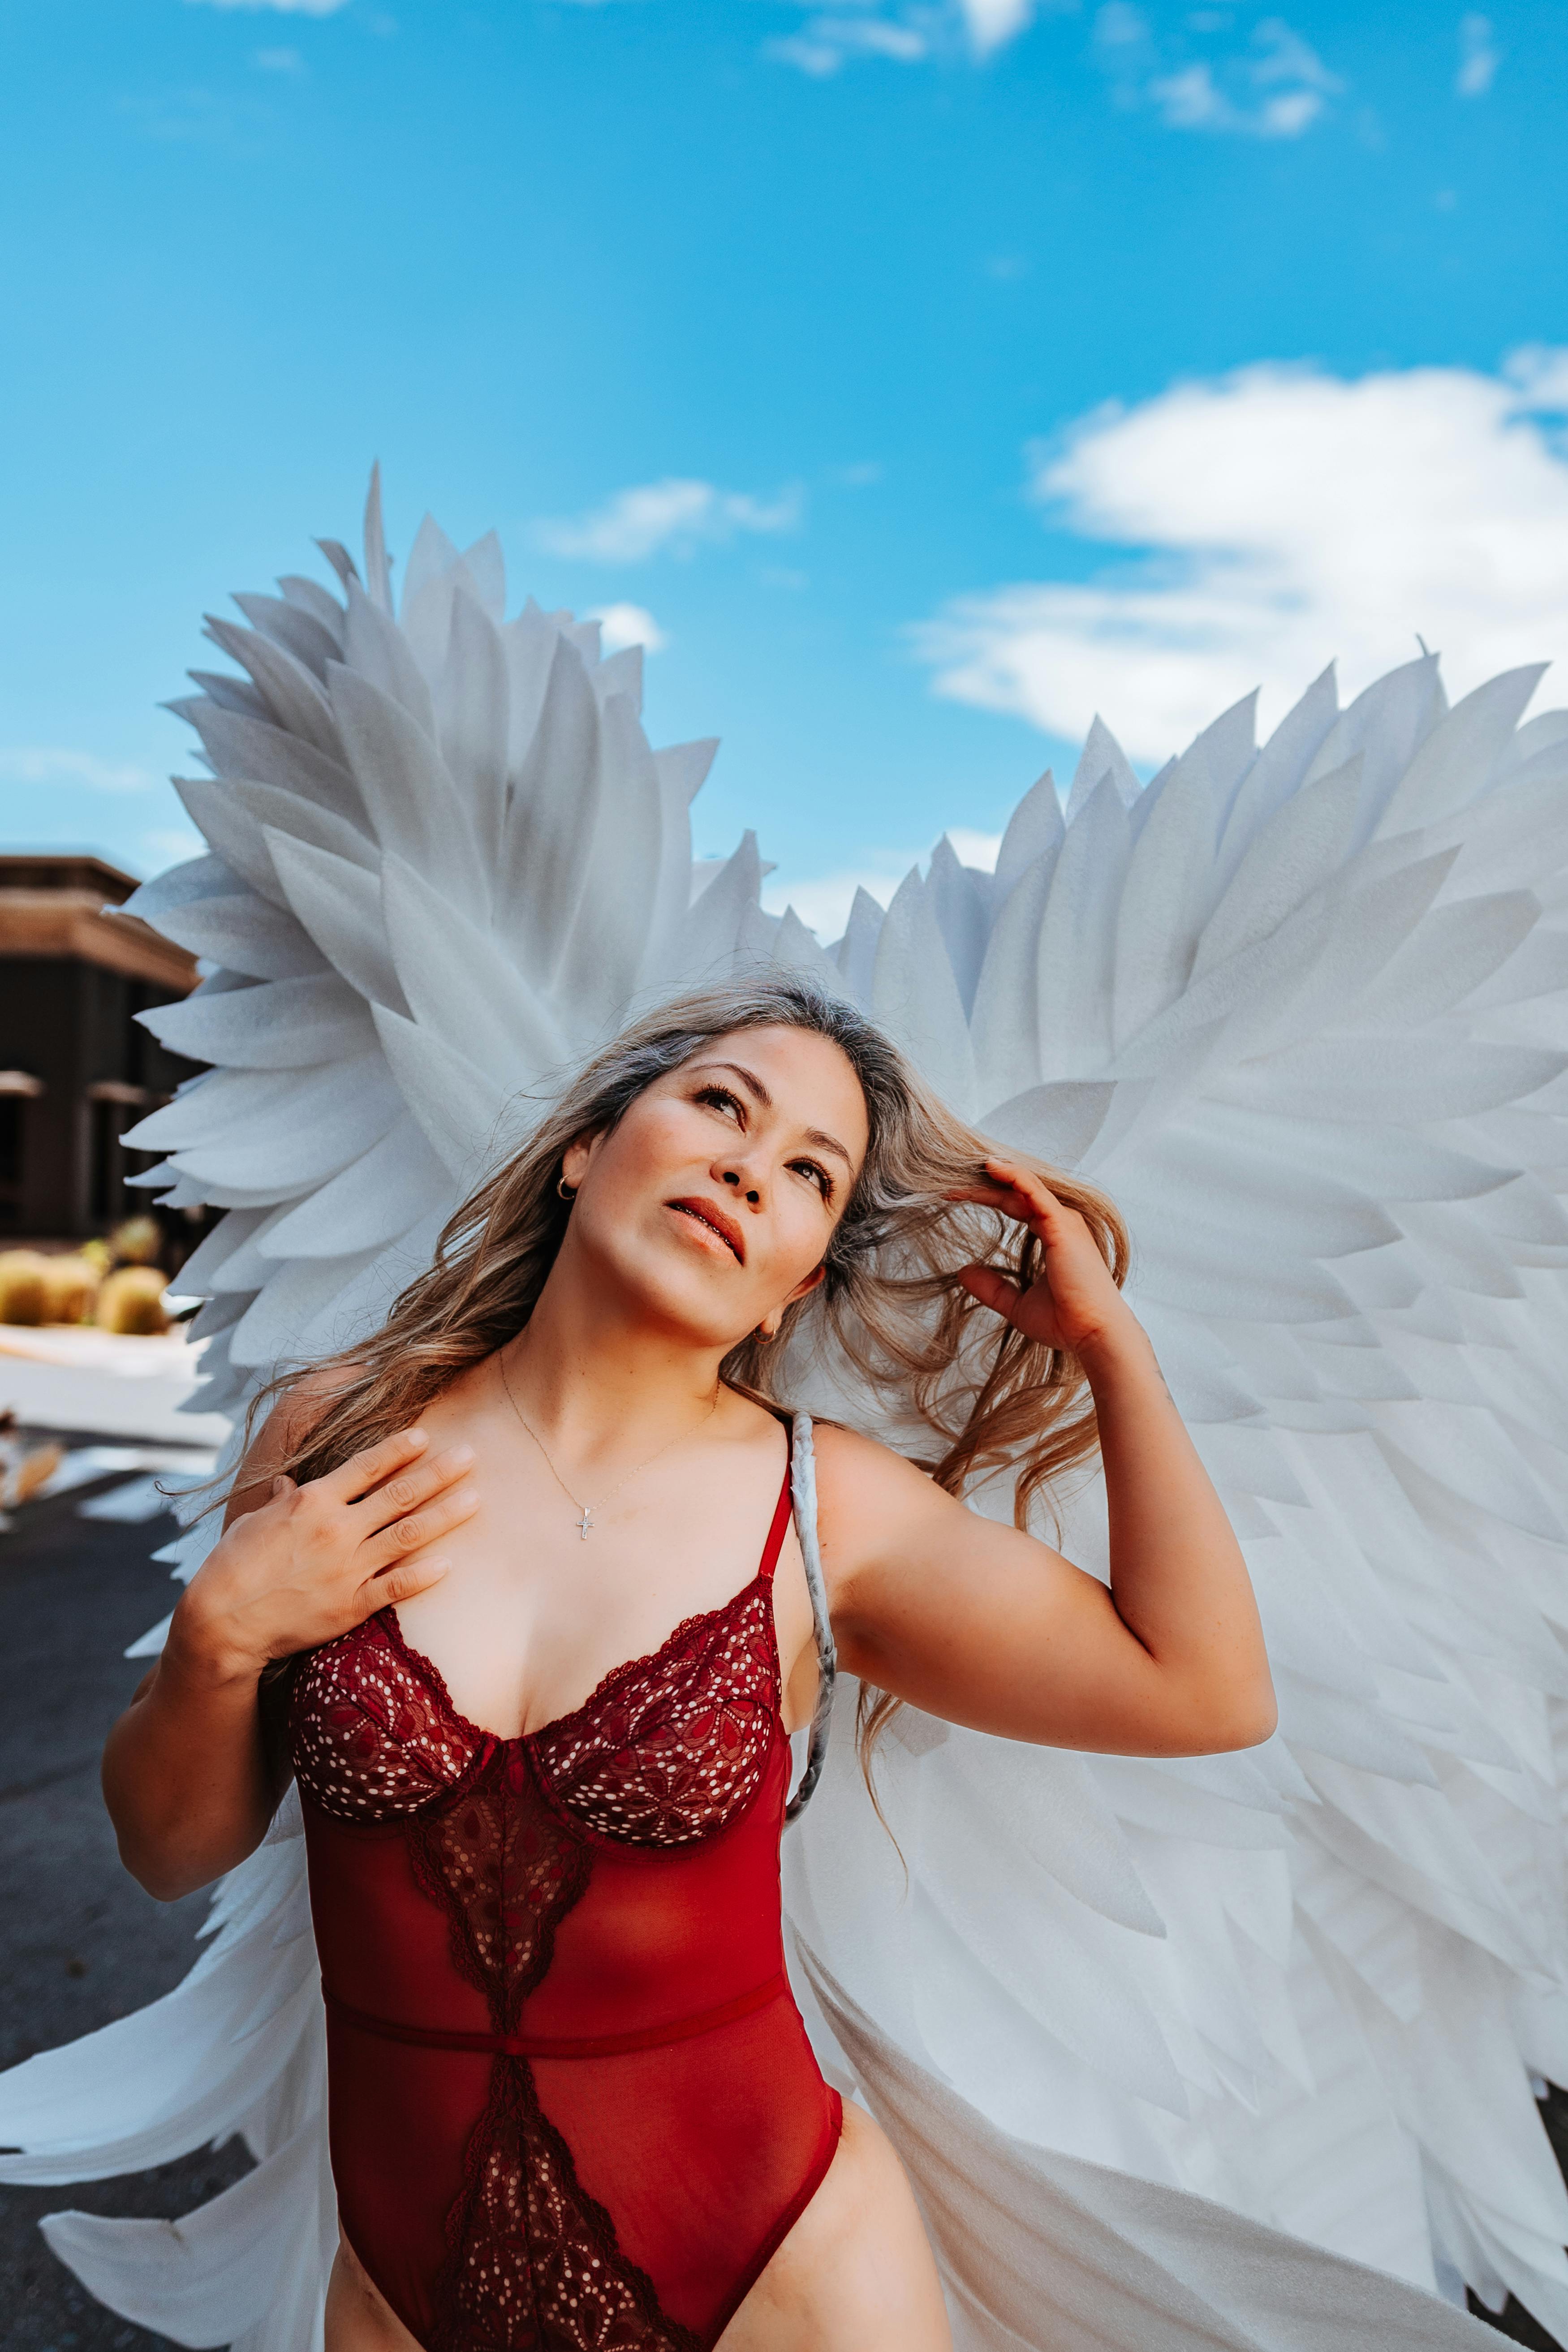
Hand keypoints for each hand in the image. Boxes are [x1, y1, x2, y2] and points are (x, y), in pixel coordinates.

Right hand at [171, 1428, 477, 1684]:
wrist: (223, 1622)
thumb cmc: (232, 1567)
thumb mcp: (254, 1521)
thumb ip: (280, 1500)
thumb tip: (288, 1483)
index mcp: (313, 1501)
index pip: (366, 1466)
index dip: (399, 1449)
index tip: (426, 1436)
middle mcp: (336, 1529)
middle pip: (400, 1494)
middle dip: (439, 1473)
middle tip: (472, 1456)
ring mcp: (347, 1567)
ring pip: (409, 1534)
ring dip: (446, 1515)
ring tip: (476, 1499)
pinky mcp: (351, 1604)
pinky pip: (397, 1586)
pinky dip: (424, 1575)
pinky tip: (449, 1563)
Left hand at [950, 1158, 1136, 1360]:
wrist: (1093, 1334)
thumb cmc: (1066, 1322)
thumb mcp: (1017, 1304)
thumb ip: (992, 1288)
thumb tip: (963, 1272)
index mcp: (1053, 1235)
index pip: (1015, 1204)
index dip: (986, 1197)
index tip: (954, 1194)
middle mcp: (1060, 1222)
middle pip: (1015, 1191)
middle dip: (983, 1184)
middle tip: (949, 1180)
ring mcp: (1063, 1221)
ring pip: (1024, 1185)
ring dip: (993, 1175)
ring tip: (962, 1169)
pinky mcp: (1062, 1224)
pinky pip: (1034, 1190)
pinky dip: (1013, 1175)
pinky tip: (991, 1167)